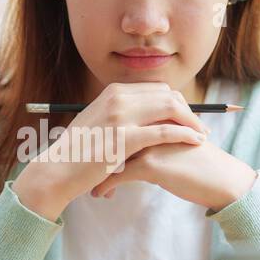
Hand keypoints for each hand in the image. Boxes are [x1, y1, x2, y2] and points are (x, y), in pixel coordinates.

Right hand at [12, 81, 210, 219]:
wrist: (57, 170)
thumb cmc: (78, 152)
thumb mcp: (99, 123)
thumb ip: (120, 116)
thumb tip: (142, 118)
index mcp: (113, 91)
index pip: (157, 89)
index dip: (177, 102)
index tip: (188, 118)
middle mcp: (118, 98)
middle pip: (167, 95)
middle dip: (188, 110)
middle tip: (199, 128)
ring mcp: (120, 116)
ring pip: (170, 108)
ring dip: (191, 121)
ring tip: (202, 136)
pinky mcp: (124, 139)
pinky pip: (164, 132)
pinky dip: (184, 135)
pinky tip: (195, 142)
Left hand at [88, 138, 257, 212]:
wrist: (223, 179)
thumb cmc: (201, 164)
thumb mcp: (175, 145)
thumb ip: (155, 139)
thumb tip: (132, 146)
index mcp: (155, 118)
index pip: (120, 121)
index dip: (104, 136)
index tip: (93, 152)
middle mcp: (149, 125)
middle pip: (110, 135)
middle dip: (95, 154)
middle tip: (86, 169)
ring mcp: (149, 143)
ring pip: (111, 155)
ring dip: (98, 171)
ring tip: (90, 184)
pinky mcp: (151, 164)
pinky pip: (119, 175)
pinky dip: (106, 185)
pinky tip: (99, 195)